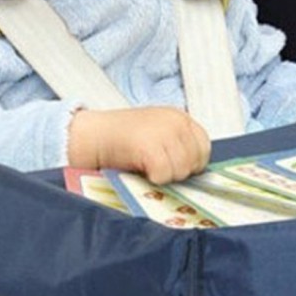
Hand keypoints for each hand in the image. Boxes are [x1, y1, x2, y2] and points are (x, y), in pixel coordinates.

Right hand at [68, 107, 210, 183]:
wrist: (92, 135)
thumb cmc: (120, 139)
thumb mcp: (156, 133)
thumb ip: (177, 145)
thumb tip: (194, 171)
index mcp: (179, 117)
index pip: (203, 146)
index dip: (191, 162)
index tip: (174, 166)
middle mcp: (175, 122)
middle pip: (196, 161)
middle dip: (179, 171)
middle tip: (157, 168)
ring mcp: (165, 133)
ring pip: (181, 170)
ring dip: (166, 176)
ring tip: (148, 168)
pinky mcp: (151, 147)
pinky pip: (164, 174)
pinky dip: (154, 178)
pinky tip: (142, 170)